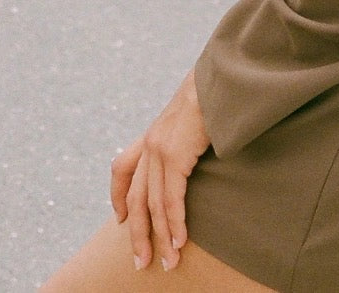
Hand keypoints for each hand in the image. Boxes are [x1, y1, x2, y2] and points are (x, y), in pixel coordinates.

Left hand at [110, 68, 210, 271]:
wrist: (221, 75)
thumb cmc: (216, 91)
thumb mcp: (194, 112)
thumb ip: (188, 131)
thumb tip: (198, 140)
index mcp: (153, 132)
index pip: (122, 166)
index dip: (117, 195)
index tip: (120, 218)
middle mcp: (150, 142)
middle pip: (135, 197)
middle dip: (138, 233)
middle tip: (140, 261)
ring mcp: (160, 149)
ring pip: (153, 205)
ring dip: (160, 238)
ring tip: (167, 263)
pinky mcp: (175, 155)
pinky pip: (172, 199)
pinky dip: (175, 224)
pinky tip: (180, 242)